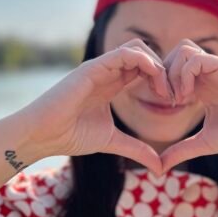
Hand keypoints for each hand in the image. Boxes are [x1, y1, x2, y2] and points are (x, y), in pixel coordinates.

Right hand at [12, 41, 174, 174]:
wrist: (43, 135)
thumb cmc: (70, 136)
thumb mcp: (113, 142)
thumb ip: (137, 149)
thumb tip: (160, 168)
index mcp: (113, 84)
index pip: (145, 69)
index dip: (163, 79)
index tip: (174, 100)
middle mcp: (108, 71)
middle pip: (145, 53)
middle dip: (164, 70)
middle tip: (174, 94)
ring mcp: (101, 67)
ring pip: (138, 48)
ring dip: (157, 65)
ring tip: (164, 89)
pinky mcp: (93, 67)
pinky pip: (125, 53)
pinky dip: (145, 62)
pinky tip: (154, 82)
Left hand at [159, 41, 217, 172]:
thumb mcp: (206, 143)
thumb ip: (182, 150)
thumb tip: (159, 167)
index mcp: (202, 87)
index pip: (172, 69)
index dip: (162, 83)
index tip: (164, 106)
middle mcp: (209, 74)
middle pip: (174, 54)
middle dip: (163, 74)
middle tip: (166, 99)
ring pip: (184, 50)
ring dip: (174, 72)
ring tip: (178, 98)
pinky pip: (198, 58)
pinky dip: (186, 74)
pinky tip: (189, 97)